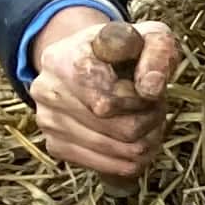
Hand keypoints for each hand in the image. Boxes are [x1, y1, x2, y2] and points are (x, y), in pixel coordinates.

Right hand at [29, 10, 176, 180]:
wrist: (86, 59)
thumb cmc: (123, 49)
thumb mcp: (148, 36)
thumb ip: (157, 53)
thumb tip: (151, 89)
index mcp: (63, 59)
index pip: (108, 103)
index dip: (141, 101)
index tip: (148, 89)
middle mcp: (46, 91)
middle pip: (121, 130)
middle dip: (151, 121)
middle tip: (155, 107)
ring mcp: (47, 122)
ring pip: (120, 152)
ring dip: (147, 140)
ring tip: (147, 120)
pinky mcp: (55, 146)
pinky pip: (109, 168)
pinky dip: (132, 158)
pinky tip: (134, 139)